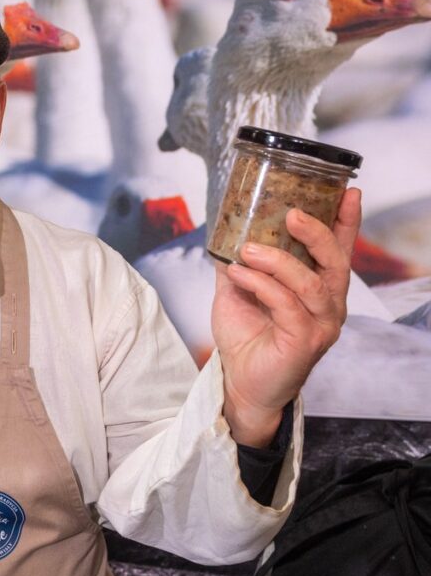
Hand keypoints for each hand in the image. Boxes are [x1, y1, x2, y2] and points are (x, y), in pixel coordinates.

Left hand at [212, 189, 360, 446]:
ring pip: (311, 283)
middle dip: (316, 232)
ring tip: (248, 249)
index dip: (346, 221)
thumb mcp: (238, 291)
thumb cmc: (246, 338)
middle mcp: (328, 305)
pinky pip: (287, 305)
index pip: (339, 249)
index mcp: (319, 288)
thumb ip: (240, 263)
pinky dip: (262, 285)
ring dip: (277, 261)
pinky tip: (240, 275)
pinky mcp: (304, 342)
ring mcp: (320, 324)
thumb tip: (226, 232)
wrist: (239, 383)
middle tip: (291, 214)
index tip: (349, 191)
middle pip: (335, 261)